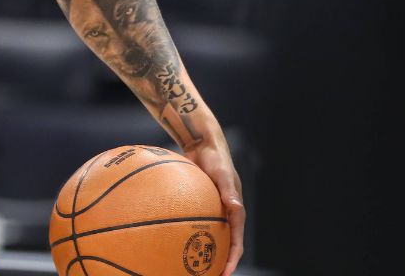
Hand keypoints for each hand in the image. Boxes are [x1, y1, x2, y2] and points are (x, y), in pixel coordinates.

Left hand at [185, 141, 244, 275]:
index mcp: (235, 210)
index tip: (225, 272)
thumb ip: (229, 191)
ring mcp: (212, 208)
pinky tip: (167, 237)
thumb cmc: (216, 157)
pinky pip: (192, 220)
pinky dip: (183, 230)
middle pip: (223, 243)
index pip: (237, 241)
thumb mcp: (223, 174)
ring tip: (187, 263)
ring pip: (207, 234)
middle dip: (217, 260)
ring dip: (200, 249)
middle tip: (206, 274)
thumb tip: (236, 208)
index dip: (233, 258)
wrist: (202, 143)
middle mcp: (225, 212)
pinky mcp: (199, 203)